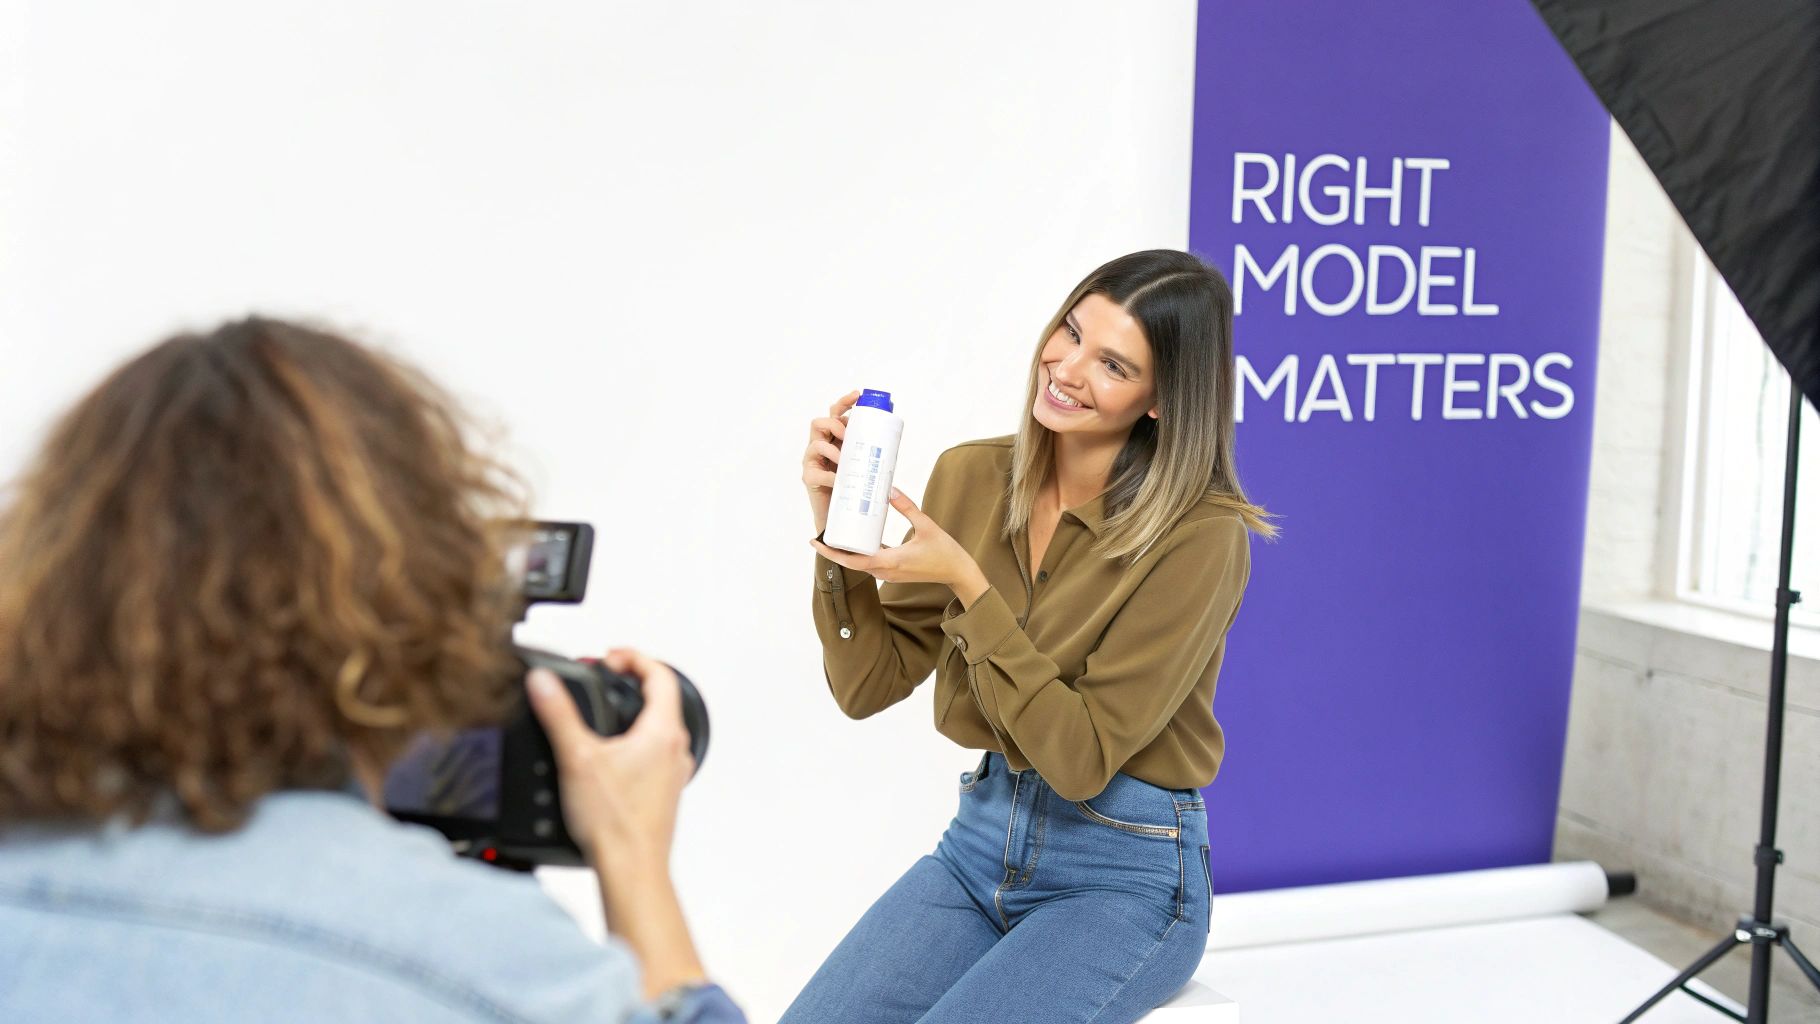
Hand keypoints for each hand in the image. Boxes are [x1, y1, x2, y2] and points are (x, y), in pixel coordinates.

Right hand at [526, 648, 695, 867]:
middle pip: (663, 698)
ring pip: (661, 727)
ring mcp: (674, 772)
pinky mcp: (665, 792)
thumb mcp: (577, 758)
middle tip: (607, 677)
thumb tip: (544, 682)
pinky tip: (612, 755)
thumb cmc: (614, 822)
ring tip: (607, 712)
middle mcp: (676, 749)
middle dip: (633, 681)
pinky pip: (656, 753)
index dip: (634, 657)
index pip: (661, 675)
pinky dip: (637, 740)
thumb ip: (559, 715)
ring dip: (636, 712)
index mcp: (662, 732)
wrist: (631, 869)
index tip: (611, 657)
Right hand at [802, 390, 860, 535]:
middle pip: (820, 422)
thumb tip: (892, 445)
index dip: (844, 402)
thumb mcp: (863, 464)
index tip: (857, 395)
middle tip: (847, 435)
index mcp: (834, 438)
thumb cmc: (852, 486)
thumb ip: (871, 453)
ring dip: (832, 449)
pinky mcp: (809, 478)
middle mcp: (820, 445)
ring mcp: (812, 461)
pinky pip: (817, 472)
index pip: (835, 413)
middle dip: (835, 424)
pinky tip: (840, 479)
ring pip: (816, 443)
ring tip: (844, 459)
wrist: (839, 514)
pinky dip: (830, 475)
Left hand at [810, 489, 988, 602]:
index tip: (816, 542)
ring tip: (834, 535)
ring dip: (846, 552)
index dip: (832, 552)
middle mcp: (886, 572)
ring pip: (860, 564)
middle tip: (818, 535)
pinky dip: (860, 553)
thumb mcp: (926, 525)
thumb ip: (907, 506)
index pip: (853, 560)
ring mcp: (890, 574)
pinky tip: (857, 539)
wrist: (958, 573)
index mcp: (891, 562)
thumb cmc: (945, 551)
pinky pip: (871, 563)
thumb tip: (889, 488)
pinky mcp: (894, 572)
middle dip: (834, 550)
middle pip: (852, 563)